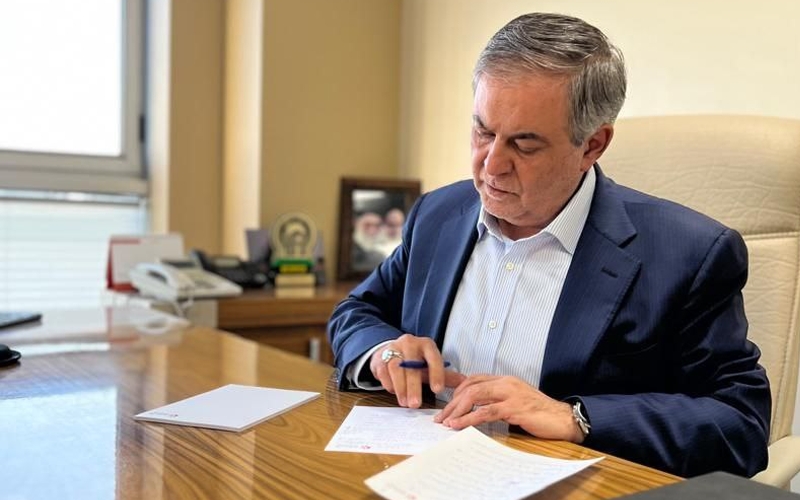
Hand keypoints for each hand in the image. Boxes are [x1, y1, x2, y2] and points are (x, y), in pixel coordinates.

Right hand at [370, 334, 464, 407]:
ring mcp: (393, 349)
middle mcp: (409, 343)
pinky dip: (389, 384)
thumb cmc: (414, 360)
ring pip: (396, 369)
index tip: (438, 390)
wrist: (390, 350)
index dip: (436, 374)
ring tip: (405, 403)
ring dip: (400, 388)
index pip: (433, 357)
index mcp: (426, 344)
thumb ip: (445, 375)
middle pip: (412, 365)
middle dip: (413, 387)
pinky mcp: (380, 358)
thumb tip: (464, 382)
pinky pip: (384, 372)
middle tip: (416, 404)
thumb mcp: (429, 364)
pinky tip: (395, 393)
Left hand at [433, 375, 583, 442]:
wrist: (563, 418)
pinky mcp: (514, 408)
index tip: (446, 404)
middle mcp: (505, 383)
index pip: (474, 379)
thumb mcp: (516, 402)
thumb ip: (498, 401)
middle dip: (452, 402)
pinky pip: (485, 412)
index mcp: (505, 380)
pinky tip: (458, 425)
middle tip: (440, 417)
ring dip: (456, 410)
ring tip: (445, 422)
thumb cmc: (539, 413)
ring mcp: (510, 394)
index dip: (457, 390)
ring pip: (474, 397)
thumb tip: (477, 409)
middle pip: (470, 387)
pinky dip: (468, 419)